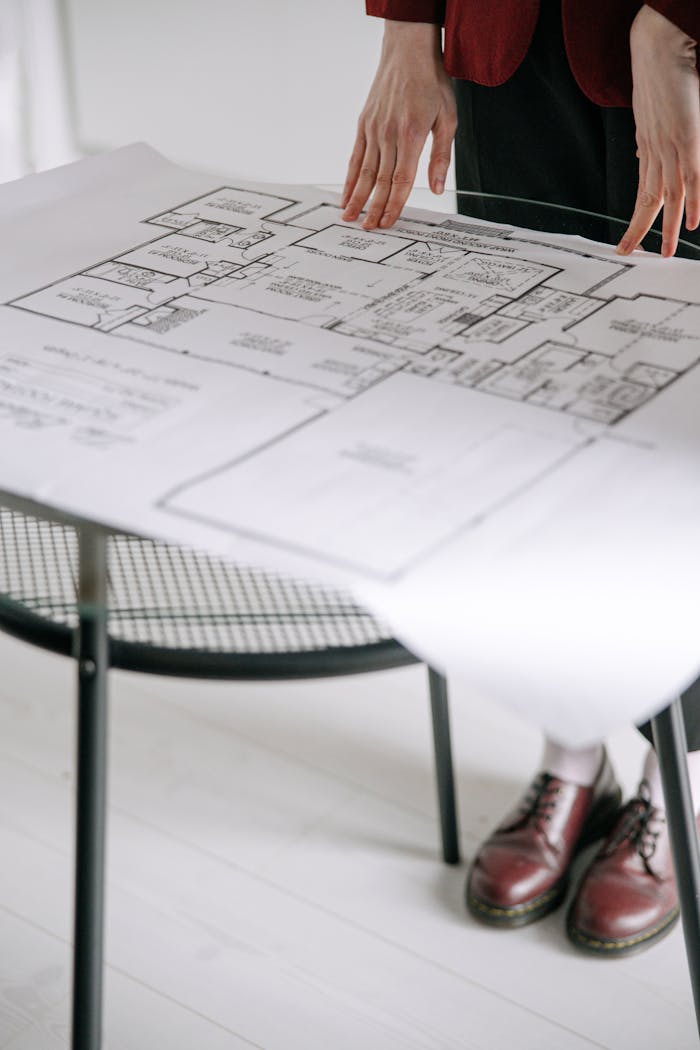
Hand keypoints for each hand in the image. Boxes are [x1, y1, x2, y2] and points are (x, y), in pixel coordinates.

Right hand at [341, 20, 456, 230]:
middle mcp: (389, 134)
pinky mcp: (364, 123)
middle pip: (381, 181)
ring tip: (350, 218)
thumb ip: (441, 157)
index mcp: (412, 135)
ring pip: (365, 171)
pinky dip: (350, 177)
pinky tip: (346, 193)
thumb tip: (436, 188)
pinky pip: (356, 156)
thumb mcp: (448, 118)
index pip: (402, 179)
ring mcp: (374, 129)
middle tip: (368, 229)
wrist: (408, 50)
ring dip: (357, 197)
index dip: (395, 205)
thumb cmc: (432, 82)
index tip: (388, 223)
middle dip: (374, 208)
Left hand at [618, 5, 699, 257]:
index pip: (641, 193)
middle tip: (632, 255)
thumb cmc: (658, 78)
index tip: (628, 240)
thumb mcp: (650, 114)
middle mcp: (655, 153)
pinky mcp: (687, 138)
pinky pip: (691, 177)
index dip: (636, 218)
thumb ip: (649, 139)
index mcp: (647, 149)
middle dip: (641, 231)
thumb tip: (642, 154)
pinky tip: (692, 224)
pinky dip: (692, 201)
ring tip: (667, 252)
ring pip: (669, 196)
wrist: (657, 49)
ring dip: (669, 227)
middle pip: (648, 200)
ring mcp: (670, 147)